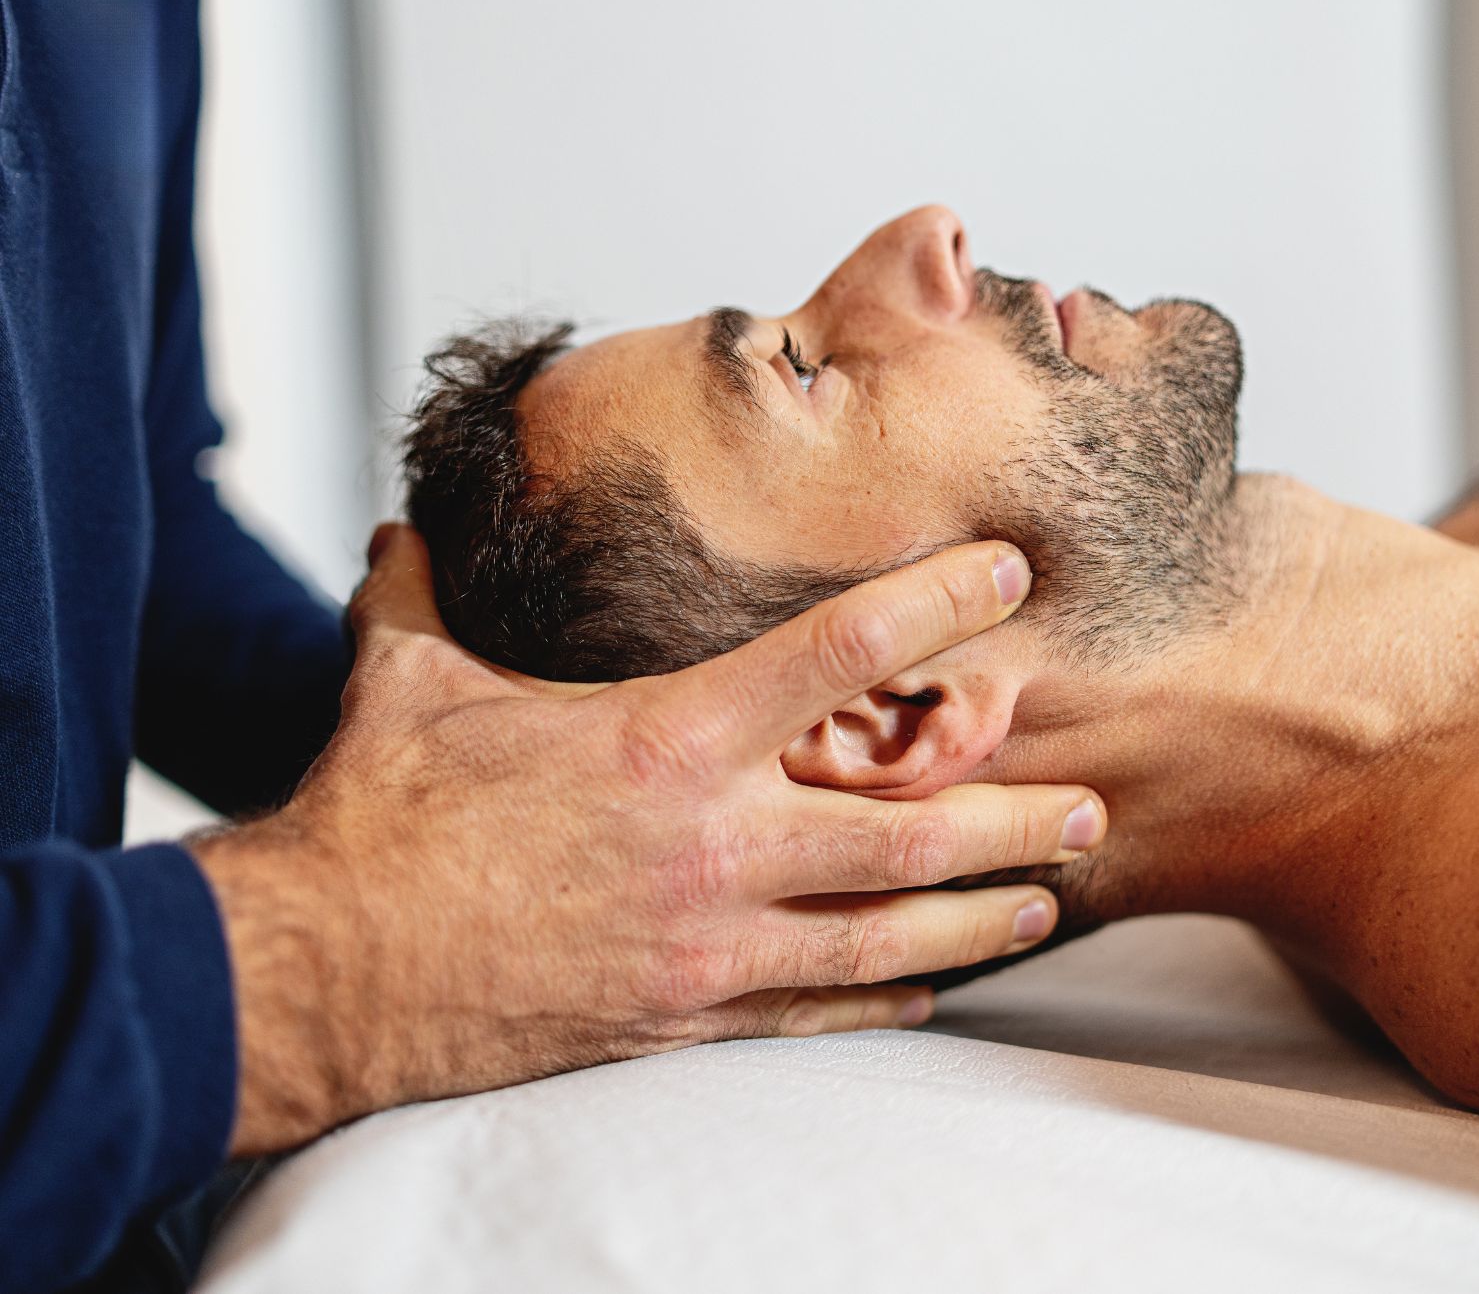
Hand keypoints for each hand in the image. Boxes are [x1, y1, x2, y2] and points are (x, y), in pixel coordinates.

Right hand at [193, 525, 1103, 1153]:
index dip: (940, 605)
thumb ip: (426, 594)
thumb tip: (409, 529)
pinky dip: (885, 997)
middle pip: (908, 827)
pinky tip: (937, 990)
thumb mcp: (403, 678)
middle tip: (1091, 800)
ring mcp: (708, 939)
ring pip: (886, 932)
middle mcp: (714, 842)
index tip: (1011, 578)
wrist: (323, 974)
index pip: (838, 652)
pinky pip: (813, 1009)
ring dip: (983, 915)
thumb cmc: (374, 821)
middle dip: (1013, 812)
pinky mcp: (683, 1014)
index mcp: (667, 739)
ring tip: (1052, 899)